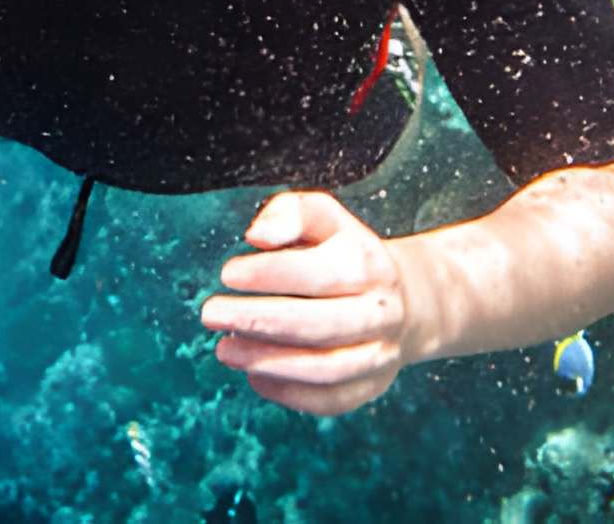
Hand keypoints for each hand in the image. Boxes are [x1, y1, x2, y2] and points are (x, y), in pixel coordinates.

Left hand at [200, 190, 411, 415]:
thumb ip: (290, 213)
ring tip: (223, 348)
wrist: (403, 302)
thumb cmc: (344, 255)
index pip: (318, 274)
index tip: (228, 274)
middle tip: (211, 314)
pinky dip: (286, 392)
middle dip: (258, 321)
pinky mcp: (369, 388)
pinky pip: (327, 400)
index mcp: (368, 265)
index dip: (269, 274)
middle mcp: (380, 313)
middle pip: (319, 325)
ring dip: (267, 361)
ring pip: (324, 369)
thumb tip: (257, 236)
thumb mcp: (324, 219)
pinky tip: (253, 373)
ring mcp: (378, 355)